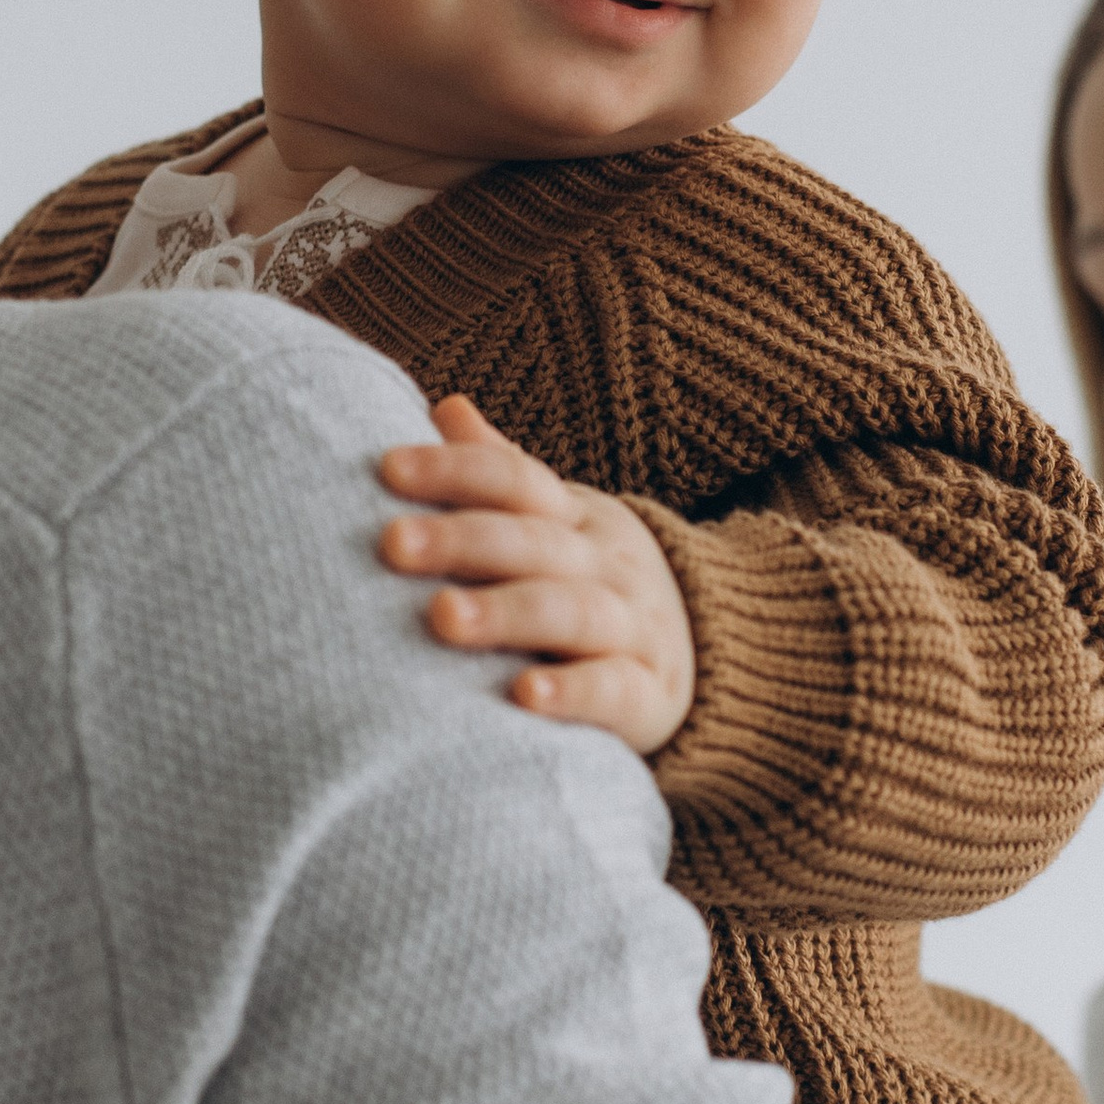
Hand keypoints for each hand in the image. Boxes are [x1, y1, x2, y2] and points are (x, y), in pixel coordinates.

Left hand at [378, 395, 697, 755]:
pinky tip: (524, 696)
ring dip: (506, 612)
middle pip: (532, 542)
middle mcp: (605, 563)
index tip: (387, 469)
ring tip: (441, 617)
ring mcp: (632, 626)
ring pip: (570, 611)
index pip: (515, 479)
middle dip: (460, 539)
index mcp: (574, 518)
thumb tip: (446, 406)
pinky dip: (571, 692)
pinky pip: (613, 690)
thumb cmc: (596, 580)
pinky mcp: (648, 694)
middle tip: (392, 543)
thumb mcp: (560, 522)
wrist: (717, 645)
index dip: (454, 469)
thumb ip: (502, 472)